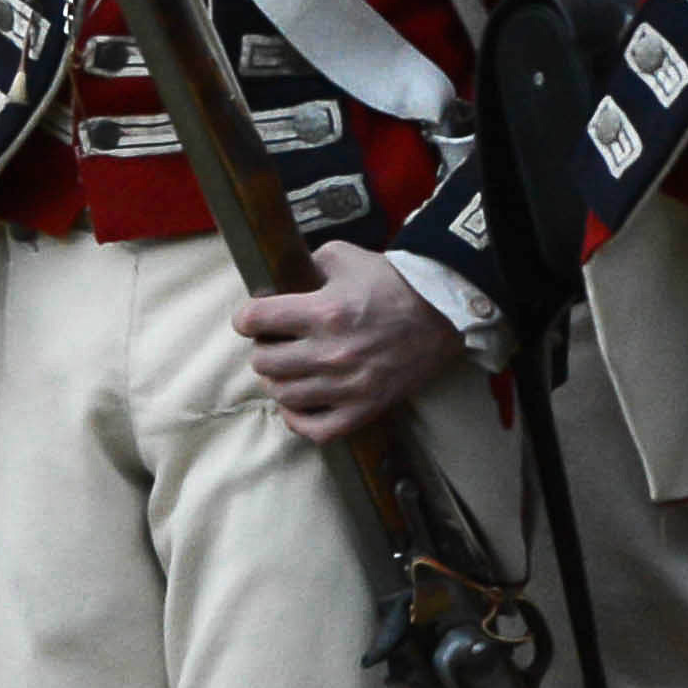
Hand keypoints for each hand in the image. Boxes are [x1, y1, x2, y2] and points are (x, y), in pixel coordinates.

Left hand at [235, 244, 462, 441]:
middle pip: (264, 361)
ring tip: (285, 369)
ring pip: (283, 394)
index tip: (250, 320)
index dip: (245, 318)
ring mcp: (349, 385)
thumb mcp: (344, 257)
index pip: (256, 320)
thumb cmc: (393, 285)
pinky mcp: (365, 408)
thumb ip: (306, 264)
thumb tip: (277, 279)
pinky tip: (297, 403)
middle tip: (272, 343)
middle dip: (262, 349)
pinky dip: (298, 419)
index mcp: (325, 311)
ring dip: (276, 381)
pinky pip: (317, 429)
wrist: (442, 315)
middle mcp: (333, 352)